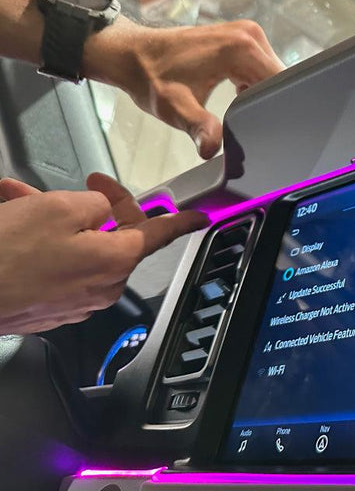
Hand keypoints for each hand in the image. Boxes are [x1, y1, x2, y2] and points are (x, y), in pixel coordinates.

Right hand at [0, 174, 208, 334]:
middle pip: (117, 236)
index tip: (200, 218)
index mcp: (116, 260)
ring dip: (58, 218)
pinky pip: (59, 264)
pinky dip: (44, 240)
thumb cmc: (7, 255)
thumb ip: (95, 204)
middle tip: (88, 184)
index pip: (160, 234)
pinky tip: (15, 217)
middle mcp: (102, 285)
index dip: (182, 222)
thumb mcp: (60, 209)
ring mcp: (75, 300)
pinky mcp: (50, 307)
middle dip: (97, 206)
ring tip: (24, 197)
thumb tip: (103, 209)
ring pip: (81, 245)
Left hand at [83, 19, 284, 158]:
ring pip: (272, 74)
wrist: (133, 55)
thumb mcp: (176, 108)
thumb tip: (212, 149)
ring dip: (260, 94)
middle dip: (267, 102)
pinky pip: (261, 67)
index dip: (275, 108)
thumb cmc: (151, 77)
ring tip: (235, 108)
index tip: (263, 126)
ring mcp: (247, 34)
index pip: (280, 83)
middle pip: (279, 79)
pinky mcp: (241, 39)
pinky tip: (235, 97)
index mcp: (241, 48)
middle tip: (244, 120)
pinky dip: (253, 85)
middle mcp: (249, 35)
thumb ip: (199, 128)